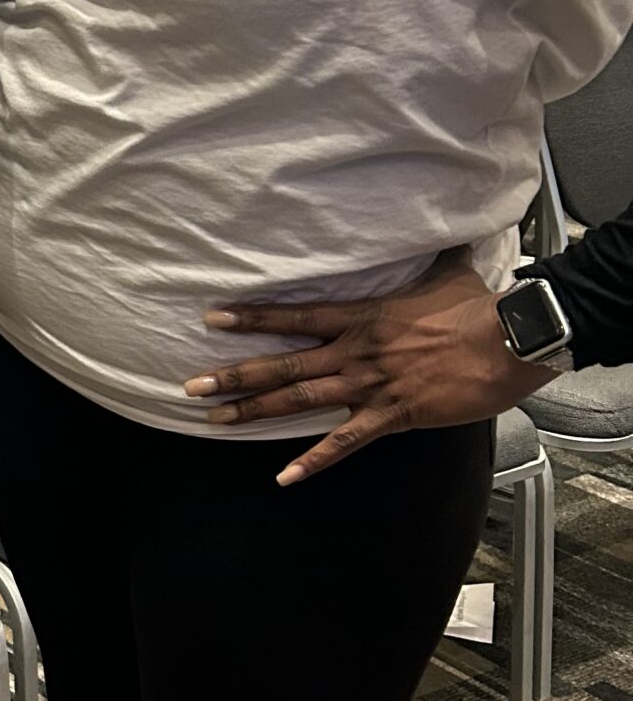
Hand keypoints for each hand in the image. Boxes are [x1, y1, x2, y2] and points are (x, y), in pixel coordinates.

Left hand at [181, 260, 554, 485]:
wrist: (510, 340)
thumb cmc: (479, 306)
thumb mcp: (447, 270)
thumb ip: (431, 255)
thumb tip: (442, 224)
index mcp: (361, 317)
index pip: (294, 315)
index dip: (252, 318)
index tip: (211, 319)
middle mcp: (355, 352)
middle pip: (283, 365)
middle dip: (234, 375)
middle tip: (190, 386)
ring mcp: (370, 386)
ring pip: (300, 401)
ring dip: (255, 411)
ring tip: (215, 420)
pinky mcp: (393, 416)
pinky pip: (345, 443)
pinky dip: (313, 462)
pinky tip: (284, 477)